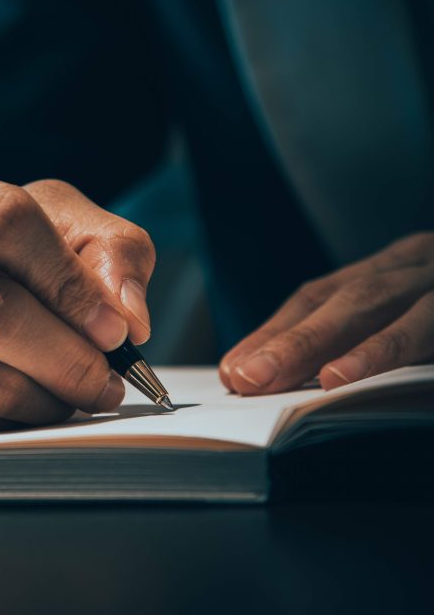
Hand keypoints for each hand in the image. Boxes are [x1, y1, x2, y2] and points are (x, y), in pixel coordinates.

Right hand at [0, 149, 154, 433]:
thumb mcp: (40, 217)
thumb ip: (104, 246)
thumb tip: (127, 315)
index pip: (2, 222)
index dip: (72, 281)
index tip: (116, 327)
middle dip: (67, 354)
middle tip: (107, 378)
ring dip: (47, 394)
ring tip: (74, 390)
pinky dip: (7, 418)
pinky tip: (20, 400)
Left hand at [221, 232, 433, 393]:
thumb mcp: (415, 318)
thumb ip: (364, 338)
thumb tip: (289, 378)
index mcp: (393, 270)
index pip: (320, 298)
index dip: (274, 332)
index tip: (233, 369)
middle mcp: (412, 267)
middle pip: (339, 300)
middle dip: (286, 341)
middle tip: (241, 379)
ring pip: (372, 302)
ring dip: (316, 344)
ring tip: (272, 378)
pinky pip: (424, 324)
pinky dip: (379, 351)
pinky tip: (341, 375)